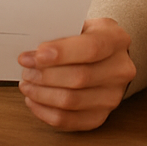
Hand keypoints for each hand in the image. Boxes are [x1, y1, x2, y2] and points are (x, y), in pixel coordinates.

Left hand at [17, 17, 134, 130]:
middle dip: (45, 75)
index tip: (36, 55)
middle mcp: (120, 69)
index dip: (62, 53)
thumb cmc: (87, 38)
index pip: (91, 48)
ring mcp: (113, 96)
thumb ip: (61, 33)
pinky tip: (33, 100)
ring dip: (42, 94)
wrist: (105, 57)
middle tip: (26, 69)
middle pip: (80, 77)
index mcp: (116, 39)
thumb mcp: (80, 25)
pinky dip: (45, 112)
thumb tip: (32, 49)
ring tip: (27, 83)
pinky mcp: (100, 116)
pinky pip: (68, 121)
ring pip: (71, 101)